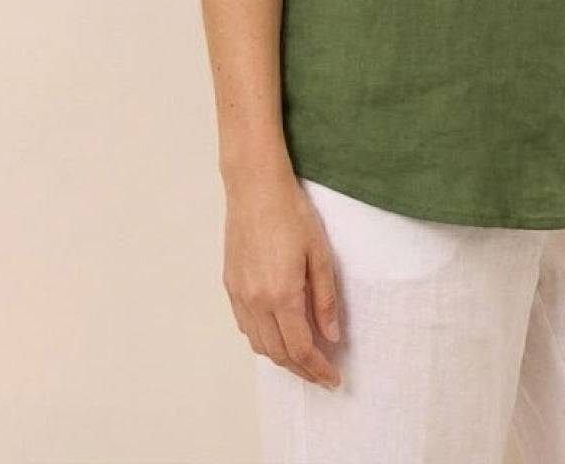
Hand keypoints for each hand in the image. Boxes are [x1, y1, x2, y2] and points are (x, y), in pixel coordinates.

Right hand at [222, 155, 343, 388]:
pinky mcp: (230, 284)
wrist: (255, 187)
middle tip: (322, 374)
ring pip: (258, 344)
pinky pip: (245, 326)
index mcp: (281, 294)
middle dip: (301, 369)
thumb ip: (325, 299)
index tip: (333, 378)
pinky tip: (278, 333)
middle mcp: (256, 301)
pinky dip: (263, 339)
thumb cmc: (291, 213)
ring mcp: (239, 294)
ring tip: (303, 358)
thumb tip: (331, 336)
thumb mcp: (320, 253)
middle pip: (278, 353)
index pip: (300, 348)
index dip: (317, 369)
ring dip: (281, 358)